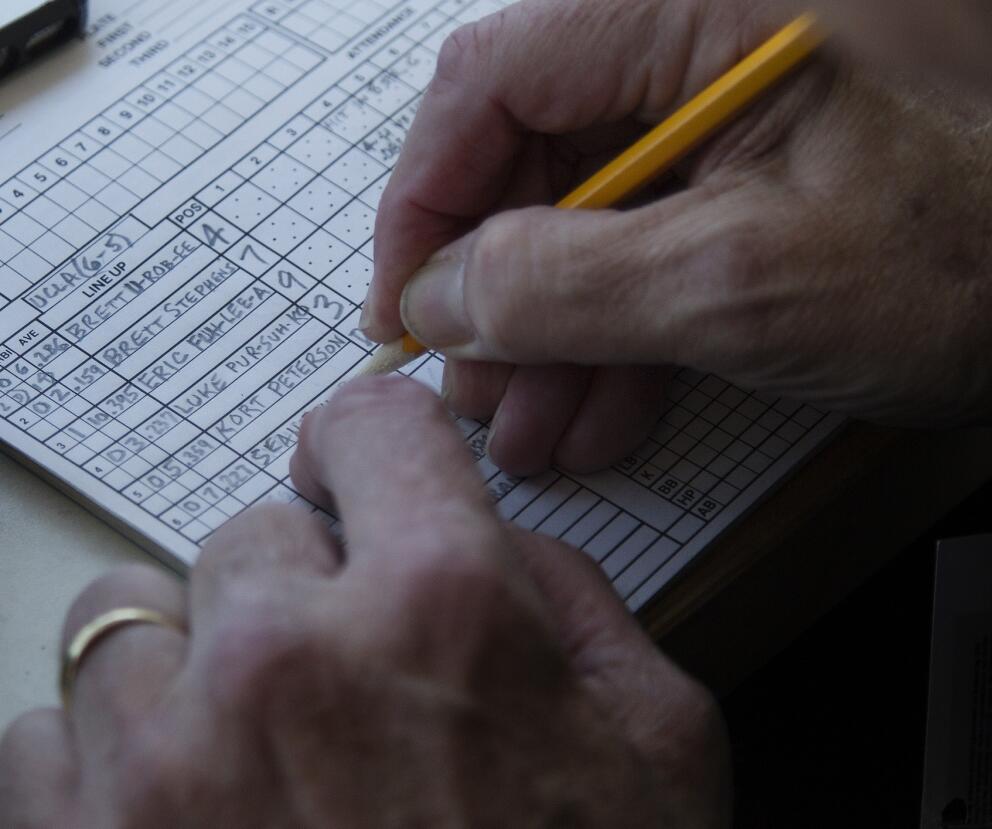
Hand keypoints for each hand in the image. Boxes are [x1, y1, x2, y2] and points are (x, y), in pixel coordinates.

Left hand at [0, 377, 728, 826]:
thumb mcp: (662, 738)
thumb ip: (574, 596)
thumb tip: (489, 541)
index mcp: (442, 605)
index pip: (369, 423)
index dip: (380, 451)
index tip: (370, 481)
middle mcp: (286, 657)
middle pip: (250, 529)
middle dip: (302, 588)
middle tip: (353, 682)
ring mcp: (162, 764)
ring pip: (128, 615)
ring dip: (193, 666)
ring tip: (261, 755)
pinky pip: (43, 738)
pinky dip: (107, 764)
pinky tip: (192, 821)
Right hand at [367, 0, 991, 465]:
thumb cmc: (960, 270)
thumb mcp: (738, 286)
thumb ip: (566, 285)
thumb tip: (441, 296)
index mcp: (703, 18)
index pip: (499, 79)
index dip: (428, 194)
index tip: (404, 296)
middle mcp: (703, 57)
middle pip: (535, 158)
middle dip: (495, 285)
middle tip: (471, 381)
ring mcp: (725, 131)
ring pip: (585, 222)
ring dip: (550, 330)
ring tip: (529, 425)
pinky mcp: (746, 194)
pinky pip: (646, 257)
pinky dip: (616, 338)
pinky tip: (596, 413)